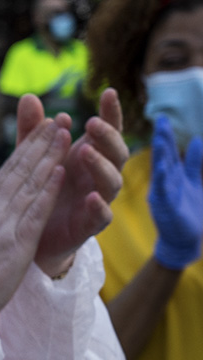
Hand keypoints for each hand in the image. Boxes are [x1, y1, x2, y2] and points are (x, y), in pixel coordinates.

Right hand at [0, 117, 68, 317]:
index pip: (5, 173)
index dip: (25, 149)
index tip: (40, 129)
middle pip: (19, 172)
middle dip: (39, 144)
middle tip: (58, 119)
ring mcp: (3, 227)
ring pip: (29, 186)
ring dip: (49, 158)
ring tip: (65, 134)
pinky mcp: (15, 245)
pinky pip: (35, 213)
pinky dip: (48, 191)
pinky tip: (61, 172)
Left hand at [17, 89, 127, 275]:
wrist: (30, 237)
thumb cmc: (37, 190)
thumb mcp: (29, 158)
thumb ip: (31, 131)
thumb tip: (28, 96)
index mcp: (86, 157)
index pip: (106, 132)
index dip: (111, 113)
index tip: (108, 92)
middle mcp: (96, 177)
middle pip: (116, 153)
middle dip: (107, 137)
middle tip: (92, 124)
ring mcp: (95, 201)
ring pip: (112, 182)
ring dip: (101, 166)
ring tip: (85, 152)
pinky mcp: (87, 226)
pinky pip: (101, 217)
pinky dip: (99, 207)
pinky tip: (91, 197)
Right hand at [149, 114, 202, 269]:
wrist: (184, 241)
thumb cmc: (188, 212)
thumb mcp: (194, 183)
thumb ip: (195, 163)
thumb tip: (197, 140)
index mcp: (171, 176)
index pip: (168, 151)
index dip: (166, 135)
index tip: (162, 118)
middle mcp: (164, 182)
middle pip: (164, 157)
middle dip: (163, 140)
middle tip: (161, 122)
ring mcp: (163, 194)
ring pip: (161, 171)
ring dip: (161, 155)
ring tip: (161, 139)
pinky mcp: (165, 207)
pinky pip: (162, 191)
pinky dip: (162, 178)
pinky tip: (162, 167)